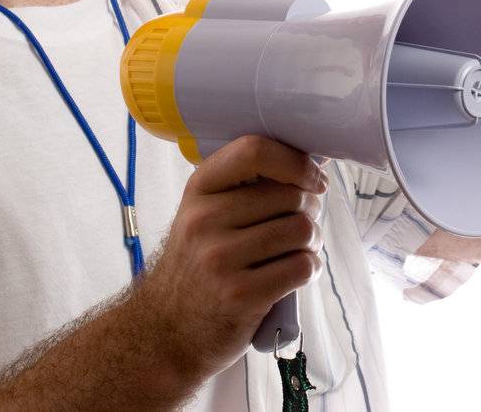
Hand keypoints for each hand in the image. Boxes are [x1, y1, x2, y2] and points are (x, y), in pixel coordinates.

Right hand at [133, 135, 327, 379]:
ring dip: (312, 241)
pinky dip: (310, 268)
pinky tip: (295, 273)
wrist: (166, 330)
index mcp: (198, 189)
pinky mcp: (242, 294)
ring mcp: (220, 258)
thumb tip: (314, 164)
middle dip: (310, 209)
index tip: (313, 179)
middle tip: (300, 226)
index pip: (254, 150)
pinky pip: (302, 266)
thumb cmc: (198, 267)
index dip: (295, 161)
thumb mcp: (203, 215)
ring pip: (302, 230)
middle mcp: (205, 219)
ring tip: (298, 251)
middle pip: (291, 194)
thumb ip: (245, 188)